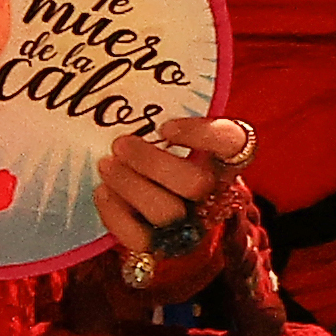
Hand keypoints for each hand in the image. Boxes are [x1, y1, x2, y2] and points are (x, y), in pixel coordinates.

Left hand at [94, 116, 255, 259]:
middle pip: (196, 184)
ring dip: (129, 185)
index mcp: (224, 160)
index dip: (202, 134)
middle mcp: (213, 194)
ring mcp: (189, 224)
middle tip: (120, 144)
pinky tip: (102, 191)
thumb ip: (162, 117)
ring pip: (167, 213)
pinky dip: (115, 213)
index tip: (165, 127)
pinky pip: (140, 238)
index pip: (234, 143)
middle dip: (151, 162)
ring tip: (106, 164)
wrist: (159, 210)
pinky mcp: (161, 247)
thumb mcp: (170, 136)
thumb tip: (127, 88)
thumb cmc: (161, 159)